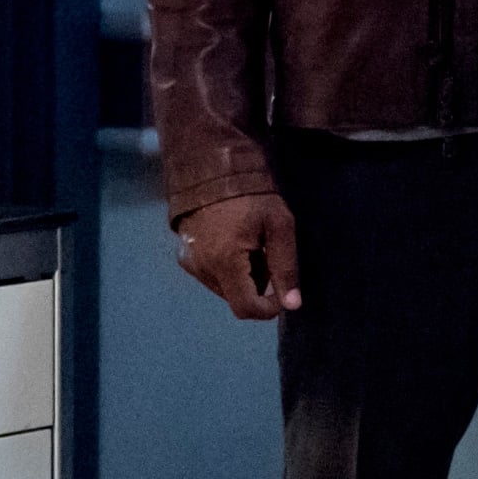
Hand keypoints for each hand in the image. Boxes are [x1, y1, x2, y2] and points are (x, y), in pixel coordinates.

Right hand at [175, 193, 300, 320]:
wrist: (212, 170)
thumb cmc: (252, 196)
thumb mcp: (279, 226)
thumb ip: (285, 266)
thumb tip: (292, 305)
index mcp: (224, 263)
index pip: (245, 308)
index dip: (268, 308)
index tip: (281, 292)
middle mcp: (202, 269)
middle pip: (236, 297)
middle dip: (257, 285)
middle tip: (267, 253)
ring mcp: (190, 264)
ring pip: (225, 288)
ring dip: (243, 277)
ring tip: (252, 245)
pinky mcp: (185, 258)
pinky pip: (212, 275)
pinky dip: (228, 268)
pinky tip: (235, 243)